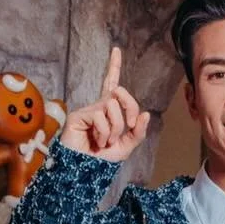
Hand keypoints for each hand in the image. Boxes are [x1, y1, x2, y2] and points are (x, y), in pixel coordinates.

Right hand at [59, 46, 151, 161]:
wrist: (84, 173)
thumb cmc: (101, 161)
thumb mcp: (126, 147)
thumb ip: (138, 132)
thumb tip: (146, 114)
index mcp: (109, 111)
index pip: (112, 85)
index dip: (113, 67)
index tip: (116, 50)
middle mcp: (98, 107)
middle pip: (120, 92)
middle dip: (130, 108)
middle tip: (129, 127)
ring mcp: (88, 110)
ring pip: (112, 106)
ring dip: (115, 128)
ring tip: (105, 141)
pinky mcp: (79, 115)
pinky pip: (100, 116)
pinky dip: (104, 132)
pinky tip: (96, 141)